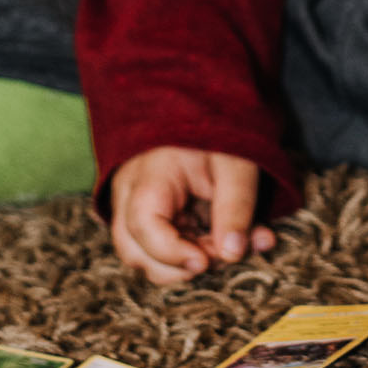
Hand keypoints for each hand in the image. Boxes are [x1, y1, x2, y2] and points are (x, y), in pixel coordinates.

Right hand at [110, 147, 274, 284]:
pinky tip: (220, 240)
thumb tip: (233, 255)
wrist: (202, 101)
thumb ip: (237, 208)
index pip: (143, 225)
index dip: (172, 254)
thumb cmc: (218, 132)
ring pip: (142, 254)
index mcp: (150, 174)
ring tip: (223, 247)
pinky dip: (187, 251)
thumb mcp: (237, 164)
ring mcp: (133, 204)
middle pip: (135, 251)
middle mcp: (130, 192)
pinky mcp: (147, 212)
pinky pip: (157, 244)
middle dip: (180, 265)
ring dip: (183, 263)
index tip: (206, 261)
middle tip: (224, 252)